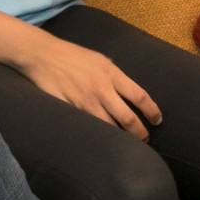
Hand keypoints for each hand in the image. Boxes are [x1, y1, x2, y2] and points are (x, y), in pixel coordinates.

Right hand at [17, 32, 161, 137]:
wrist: (42, 54)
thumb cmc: (71, 55)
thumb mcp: (98, 59)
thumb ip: (114, 76)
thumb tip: (129, 93)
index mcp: (110, 74)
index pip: (139, 96)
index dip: (152, 111)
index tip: (157, 121)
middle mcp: (100, 89)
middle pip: (127, 118)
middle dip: (139, 133)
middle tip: (144, 139)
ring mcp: (84, 101)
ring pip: (108, 127)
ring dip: (119, 138)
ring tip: (126, 145)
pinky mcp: (70, 109)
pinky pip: (87, 127)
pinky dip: (96, 136)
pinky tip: (102, 142)